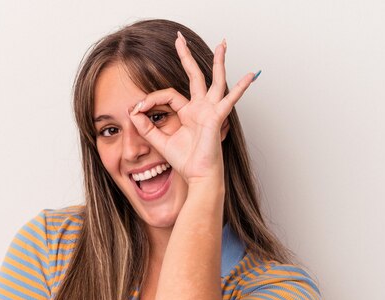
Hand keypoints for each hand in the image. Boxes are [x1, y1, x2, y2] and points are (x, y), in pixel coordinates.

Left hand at [128, 31, 258, 185]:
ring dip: (218, 62)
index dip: (151, 98)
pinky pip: (230, 99)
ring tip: (222, 43)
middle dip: (186, 56)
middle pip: (194, 76)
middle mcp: (200, 108)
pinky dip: (241, 88)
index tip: (137, 108)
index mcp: (188, 113)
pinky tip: (251, 75)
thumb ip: (147, 127)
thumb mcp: (160, 141)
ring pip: (215, 80)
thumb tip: (133, 112)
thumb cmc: (186, 162)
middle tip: (180, 38)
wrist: (198, 176)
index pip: (168, 95)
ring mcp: (210, 111)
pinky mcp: (217, 117)